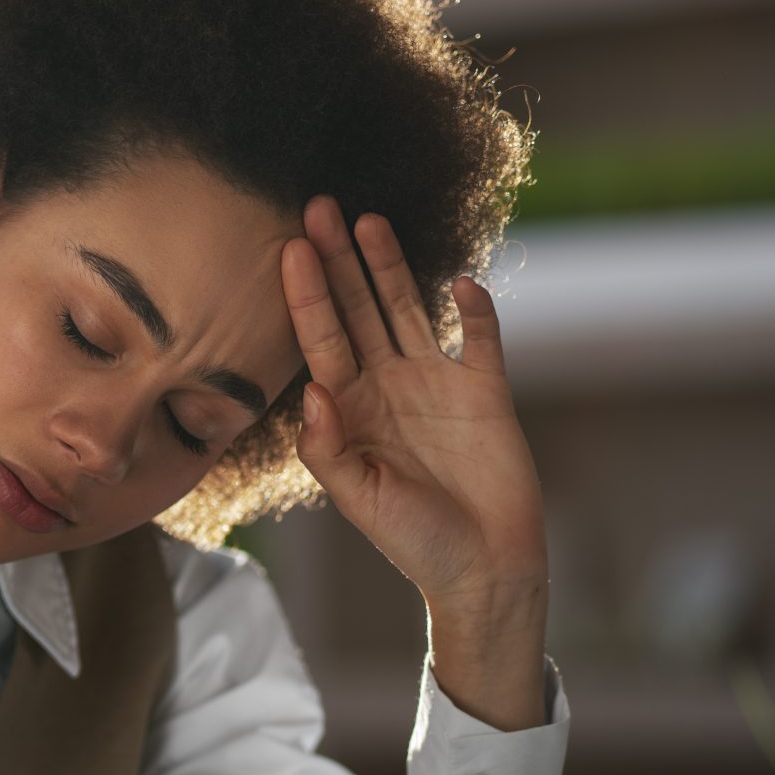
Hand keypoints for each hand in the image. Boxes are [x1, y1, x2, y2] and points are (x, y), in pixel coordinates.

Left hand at [285, 197, 548, 729]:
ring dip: (391, 267)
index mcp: (349, 408)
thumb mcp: (357, 499)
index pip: (321, 338)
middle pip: (357, 308)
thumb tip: (314, 392)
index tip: (290, 247)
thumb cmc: (412, 541)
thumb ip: (329, 449)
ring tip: (371, 220)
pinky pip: (478, 338)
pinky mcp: (484, 389)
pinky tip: (461, 280)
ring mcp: (435, 382)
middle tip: (318, 205)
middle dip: (338, 260)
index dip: (306, 294)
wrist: (482, 569)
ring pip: (408, 309)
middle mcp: (387, 384)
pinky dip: (473, 310)